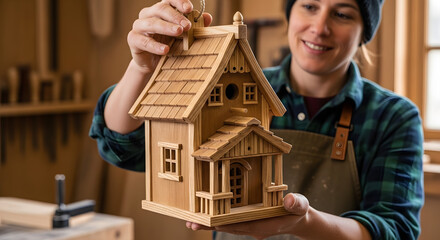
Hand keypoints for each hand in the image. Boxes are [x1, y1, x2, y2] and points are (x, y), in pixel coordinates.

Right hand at [127, 0, 212, 73]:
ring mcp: (139, 26)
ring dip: (166, 27)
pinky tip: (166, 50)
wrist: (154, 63)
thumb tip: (208, 17)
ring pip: (151, 23)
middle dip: (175, 16)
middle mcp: (148, 14)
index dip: (179, 2)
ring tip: (179, 32)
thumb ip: (195, 26)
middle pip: (160, 9)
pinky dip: (155, 45)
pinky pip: (143, 41)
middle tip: (187, 25)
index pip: (169, 0)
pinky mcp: (133, 39)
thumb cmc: (170, 45)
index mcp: (161, 10)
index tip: (189, 9)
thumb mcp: (184, 36)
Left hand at [186, 193, 309, 239]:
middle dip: (209, 226)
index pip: (239, 225)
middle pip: (227, 227)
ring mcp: (249, 224)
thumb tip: (288, 200)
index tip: (207, 223)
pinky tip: (207, 213)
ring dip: (210, 223)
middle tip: (190, 225)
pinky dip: (219, 217)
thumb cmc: (299, 210)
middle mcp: (252, 227)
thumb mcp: (300, 205)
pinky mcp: (248, 220)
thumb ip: (296, 203)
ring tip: (191, 222)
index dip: (223, 224)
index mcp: (262, 225)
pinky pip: (231, 219)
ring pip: (226, 224)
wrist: (299, 217)